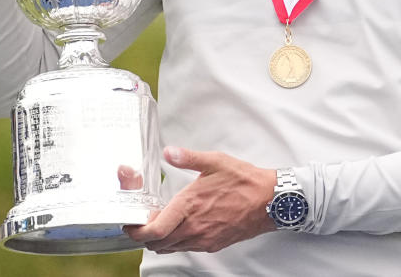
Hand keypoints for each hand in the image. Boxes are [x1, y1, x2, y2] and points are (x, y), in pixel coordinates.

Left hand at [124, 147, 276, 253]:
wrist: (270, 201)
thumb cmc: (245, 182)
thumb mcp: (215, 162)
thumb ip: (188, 158)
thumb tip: (170, 152)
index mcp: (189, 206)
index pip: (153, 231)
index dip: (135, 231)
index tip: (130, 223)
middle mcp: (193, 228)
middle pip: (157, 243)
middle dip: (146, 234)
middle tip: (147, 218)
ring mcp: (204, 239)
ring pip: (171, 247)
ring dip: (162, 238)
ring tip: (165, 220)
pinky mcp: (213, 244)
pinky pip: (187, 248)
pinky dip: (178, 240)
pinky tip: (185, 224)